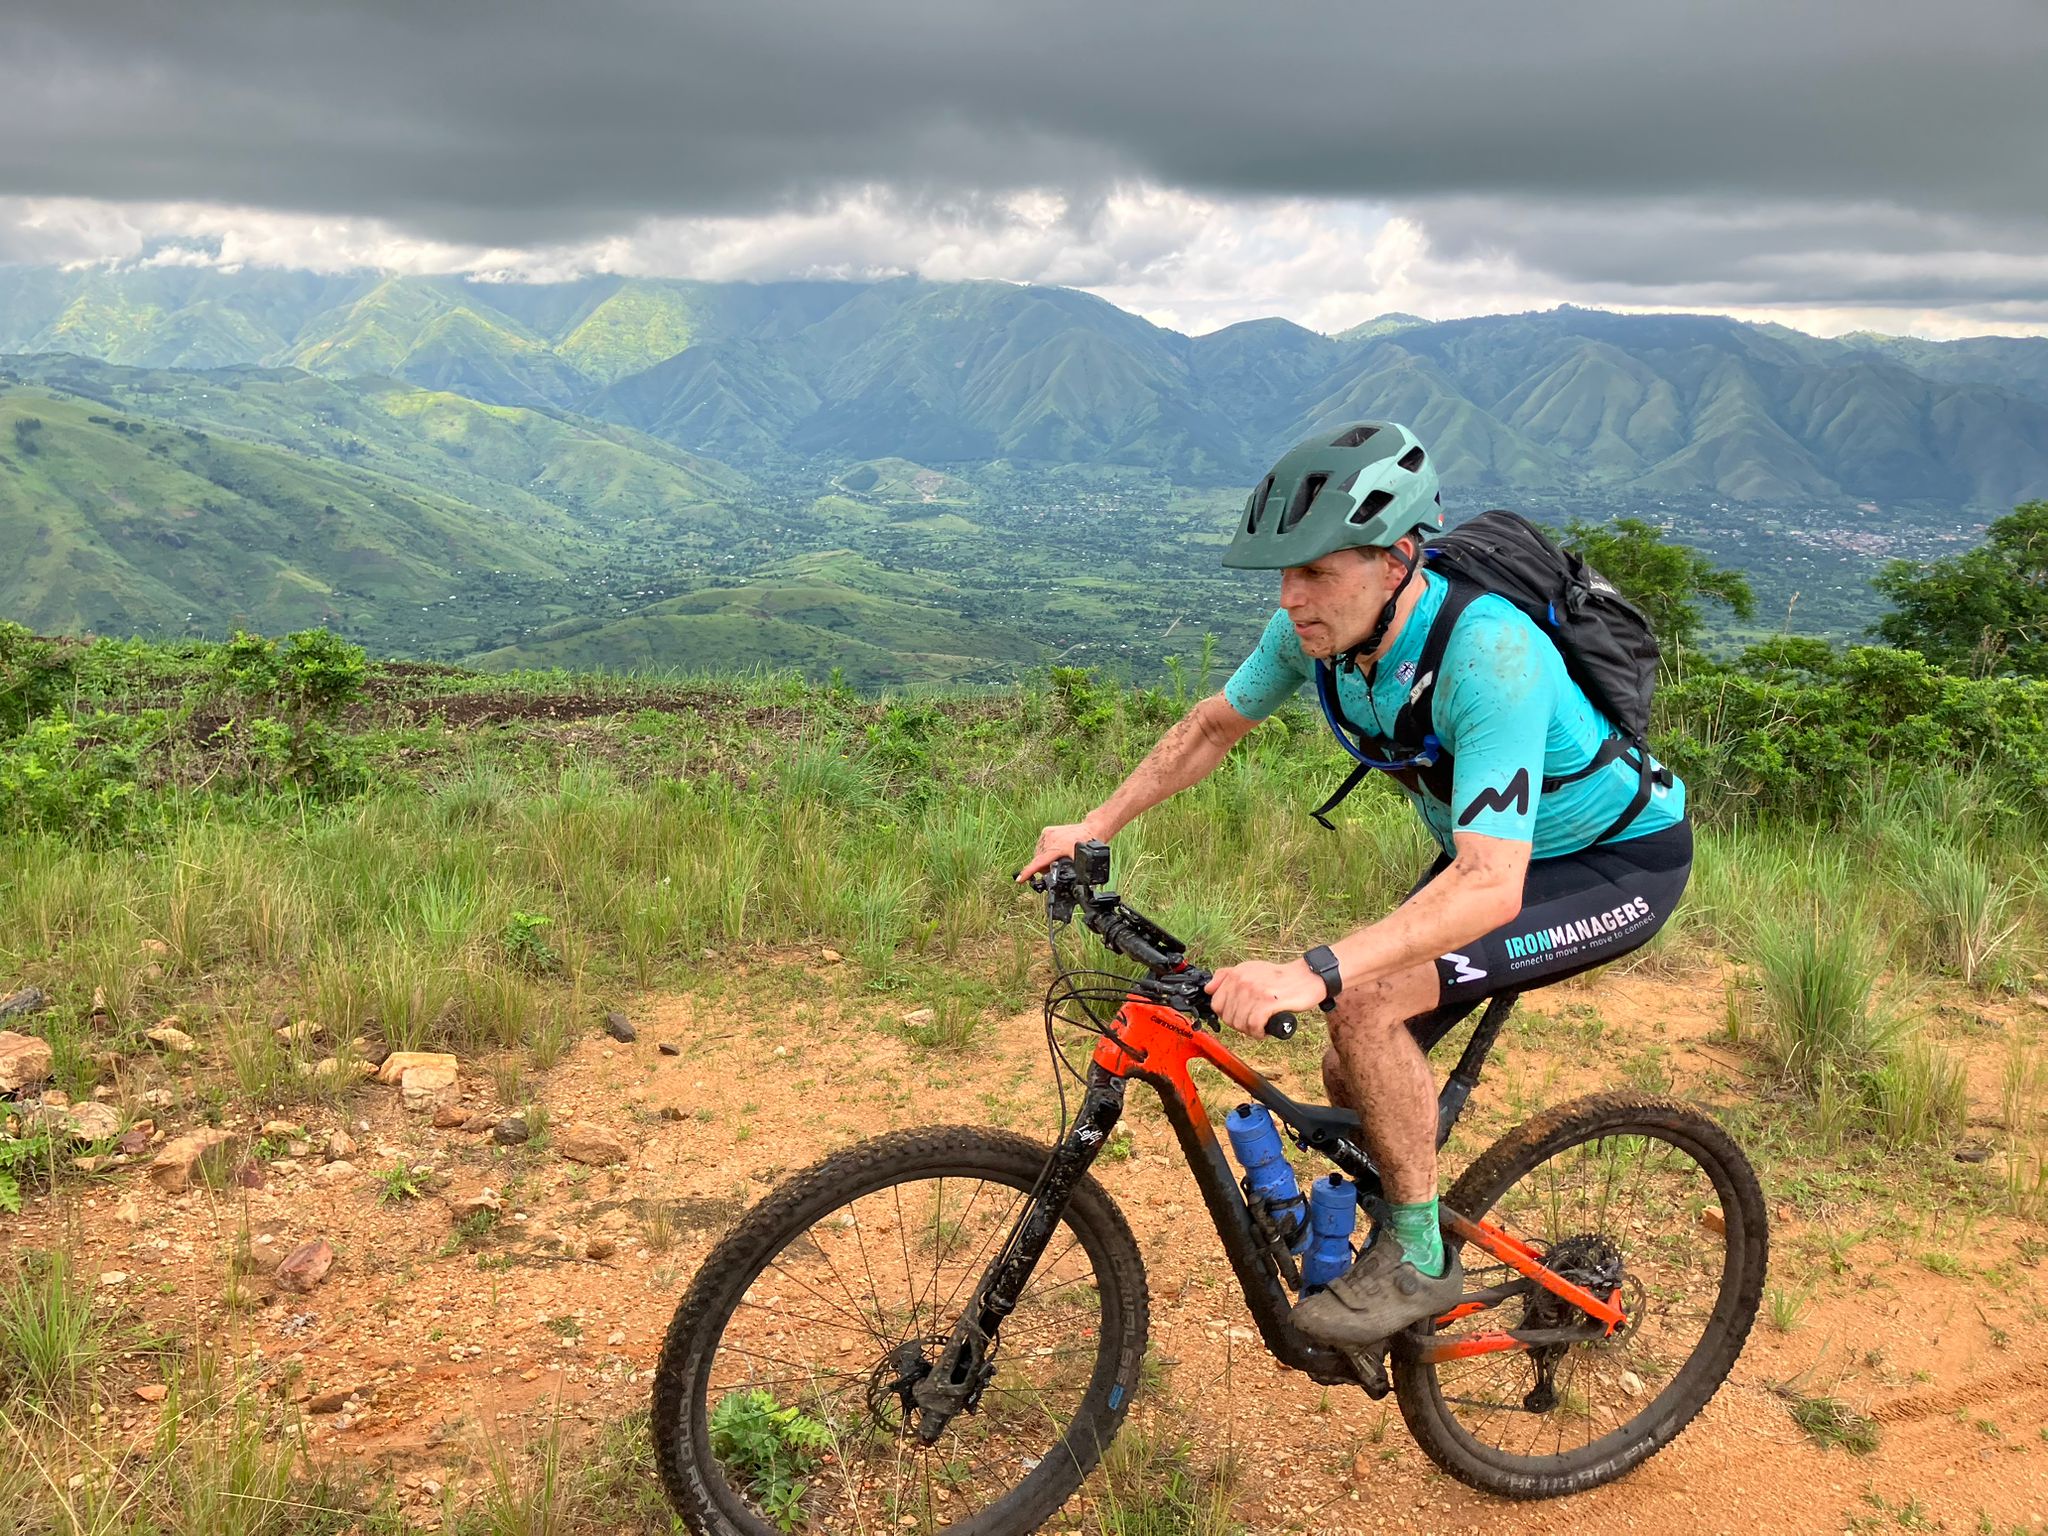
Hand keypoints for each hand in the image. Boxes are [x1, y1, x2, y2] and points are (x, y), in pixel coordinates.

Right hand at [1015, 820, 1107, 883]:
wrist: (1091, 829)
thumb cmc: (1088, 845)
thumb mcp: (1081, 861)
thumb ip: (1075, 873)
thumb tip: (1076, 886)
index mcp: (1057, 848)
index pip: (1039, 862)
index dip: (1029, 872)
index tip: (1020, 880)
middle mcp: (1050, 839)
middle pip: (1039, 860)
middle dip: (1044, 868)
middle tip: (1054, 869)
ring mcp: (1047, 834)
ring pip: (1039, 853)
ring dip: (1044, 860)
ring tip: (1057, 858)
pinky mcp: (1047, 831)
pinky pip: (1041, 846)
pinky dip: (1045, 852)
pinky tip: (1055, 851)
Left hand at [1204, 959, 1327, 1038]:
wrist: (1307, 977)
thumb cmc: (1279, 977)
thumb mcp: (1251, 969)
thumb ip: (1227, 976)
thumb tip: (1208, 988)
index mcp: (1236, 974)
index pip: (1216, 1003)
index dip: (1227, 1015)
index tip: (1239, 1016)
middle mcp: (1242, 981)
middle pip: (1227, 1016)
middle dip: (1239, 1024)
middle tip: (1252, 1023)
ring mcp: (1254, 992)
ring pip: (1239, 1023)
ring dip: (1249, 1031)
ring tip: (1260, 1027)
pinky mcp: (1268, 1003)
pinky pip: (1253, 1026)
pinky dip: (1258, 1033)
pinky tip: (1265, 1031)